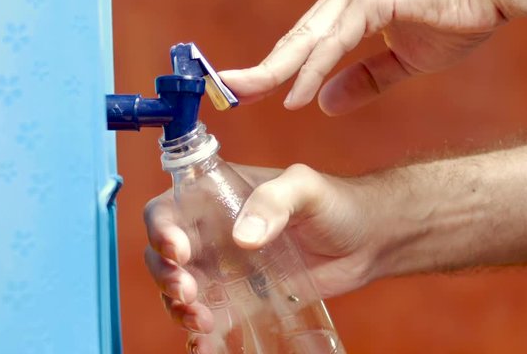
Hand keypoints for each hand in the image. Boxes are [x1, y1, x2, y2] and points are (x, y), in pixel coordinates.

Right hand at [144, 164, 378, 333]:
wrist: (366, 241)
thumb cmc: (336, 204)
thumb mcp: (306, 188)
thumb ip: (276, 200)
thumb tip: (243, 238)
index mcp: (216, 198)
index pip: (169, 210)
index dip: (161, 231)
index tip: (178, 252)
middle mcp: (212, 234)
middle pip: (164, 255)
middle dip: (166, 276)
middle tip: (188, 292)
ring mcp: (224, 269)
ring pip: (180, 290)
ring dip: (178, 308)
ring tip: (201, 320)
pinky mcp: (242, 299)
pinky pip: (211, 317)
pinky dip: (201, 334)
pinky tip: (205, 345)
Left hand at [218, 0, 511, 113]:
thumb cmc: (456, 14)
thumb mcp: (403, 59)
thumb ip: (365, 79)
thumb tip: (325, 104)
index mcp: (349, 12)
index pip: (302, 45)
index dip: (273, 70)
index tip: (246, 92)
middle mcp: (346, 0)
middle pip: (293, 41)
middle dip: (257, 70)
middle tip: (224, 92)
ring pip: (306, 40)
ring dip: (272, 71)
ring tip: (242, 95)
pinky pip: (337, 41)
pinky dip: (313, 71)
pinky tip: (294, 96)